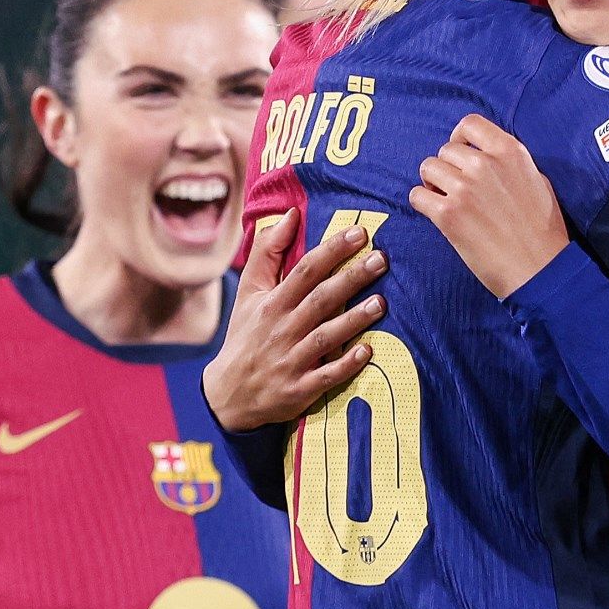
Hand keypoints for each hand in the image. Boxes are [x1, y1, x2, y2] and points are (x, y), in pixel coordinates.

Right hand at [203, 207, 384, 432]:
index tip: (359, 233)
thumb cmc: (246, 335)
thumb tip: (291, 214)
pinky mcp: (299, 389)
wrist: (227, 394)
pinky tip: (367, 351)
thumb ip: (267, 253)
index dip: (332, 251)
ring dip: (353, 320)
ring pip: (325, 336)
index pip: (305, 271)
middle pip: (320, 299)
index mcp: (272, 303)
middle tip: (381, 259)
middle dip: (351, 278)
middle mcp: (282, 329)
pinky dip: (346, 364)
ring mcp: (291, 360)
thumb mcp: (249, 292)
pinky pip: (326, 376)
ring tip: (381, 303)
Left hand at [410, 114, 568, 297]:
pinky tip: (435, 213)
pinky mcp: (448, 214)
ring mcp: (464, 188)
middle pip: (445, 150)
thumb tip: (488, 157)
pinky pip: (417, 196)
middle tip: (454, 187)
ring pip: (428, 169)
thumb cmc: (544, 230)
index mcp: (510, 151)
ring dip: (433, 184)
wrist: (541, 269)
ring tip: (445, 200)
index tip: (460, 153)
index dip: (459, 137)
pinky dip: (422, 203)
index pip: (470, 124)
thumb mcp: (537, 181)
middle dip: (447, 167)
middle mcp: (485, 164)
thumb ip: (510, 163)